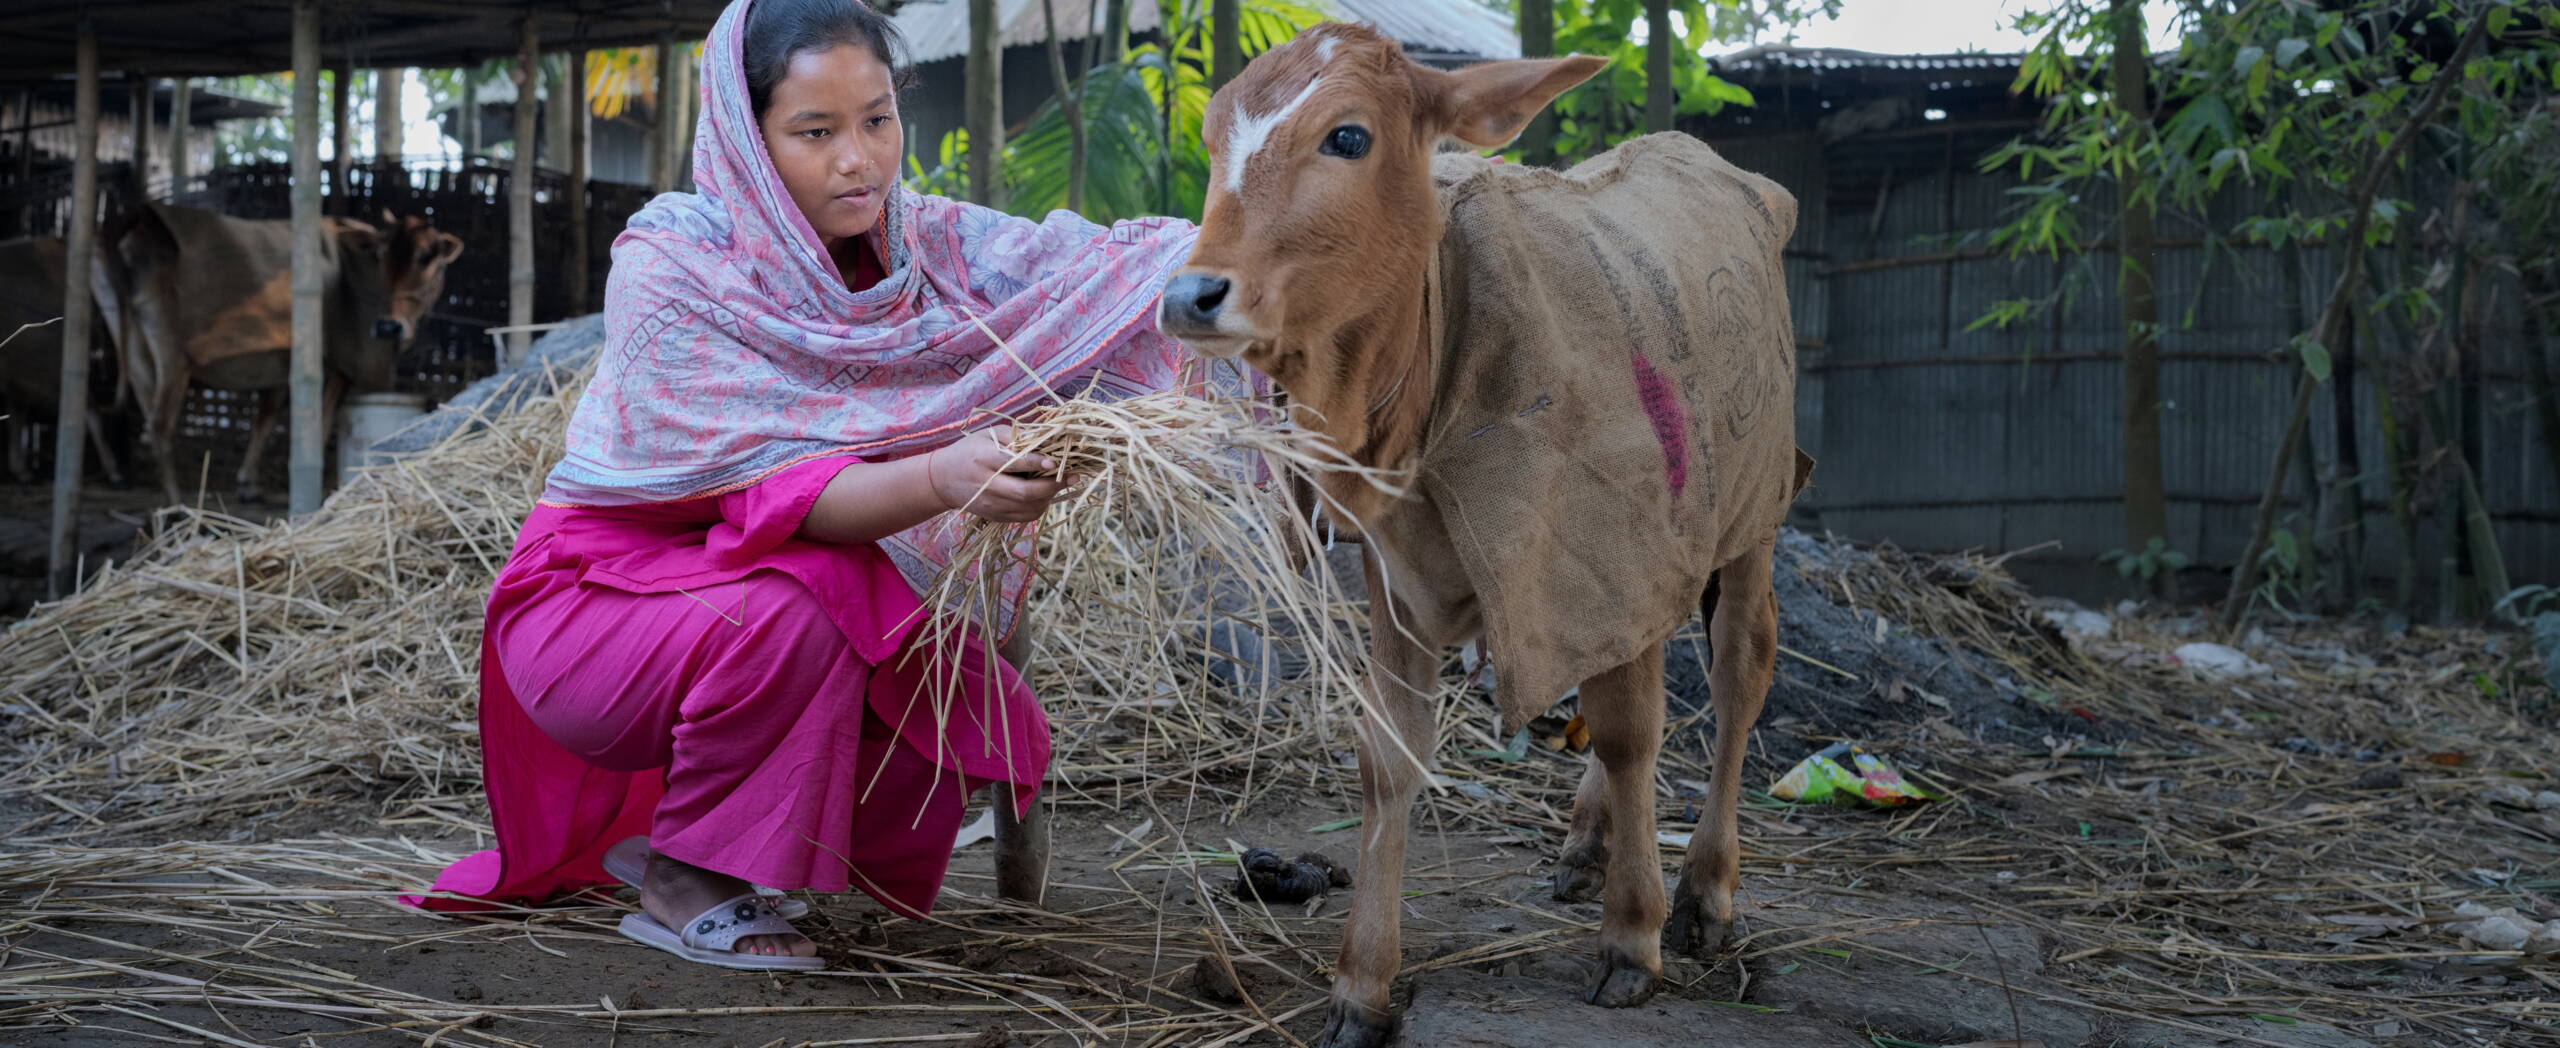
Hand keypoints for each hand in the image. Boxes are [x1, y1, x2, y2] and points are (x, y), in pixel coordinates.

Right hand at [925, 427, 1067, 523]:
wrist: (942, 480)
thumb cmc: (971, 450)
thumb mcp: (988, 435)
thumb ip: (1017, 436)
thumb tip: (1050, 436)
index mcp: (984, 459)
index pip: (1013, 463)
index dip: (1037, 463)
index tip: (1056, 461)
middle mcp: (987, 484)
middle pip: (1025, 492)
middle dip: (1053, 485)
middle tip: (1073, 475)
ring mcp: (991, 504)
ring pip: (1029, 507)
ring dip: (1050, 495)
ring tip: (1060, 482)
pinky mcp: (995, 516)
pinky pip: (1026, 516)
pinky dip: (1041, 505)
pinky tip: (1045, 493)